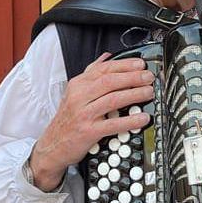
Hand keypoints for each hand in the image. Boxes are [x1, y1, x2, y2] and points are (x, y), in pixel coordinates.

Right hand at [28, 54, 154, 190]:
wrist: (52, 145)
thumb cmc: (67, 119)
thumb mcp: (74, 92)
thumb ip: (91, 73)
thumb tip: (106, 57)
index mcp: (78, 85)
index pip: (103, 69)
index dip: (124, 65)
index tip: (140, 64)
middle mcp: (79, 97)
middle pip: (109, 81)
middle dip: (132, 77)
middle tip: (148, 77)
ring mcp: (83, 114)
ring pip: (113, 100)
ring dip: (134, 95)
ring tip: (149, 93)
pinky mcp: (88, 131)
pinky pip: (113, 124)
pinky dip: (130, 120)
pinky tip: (142, 118)